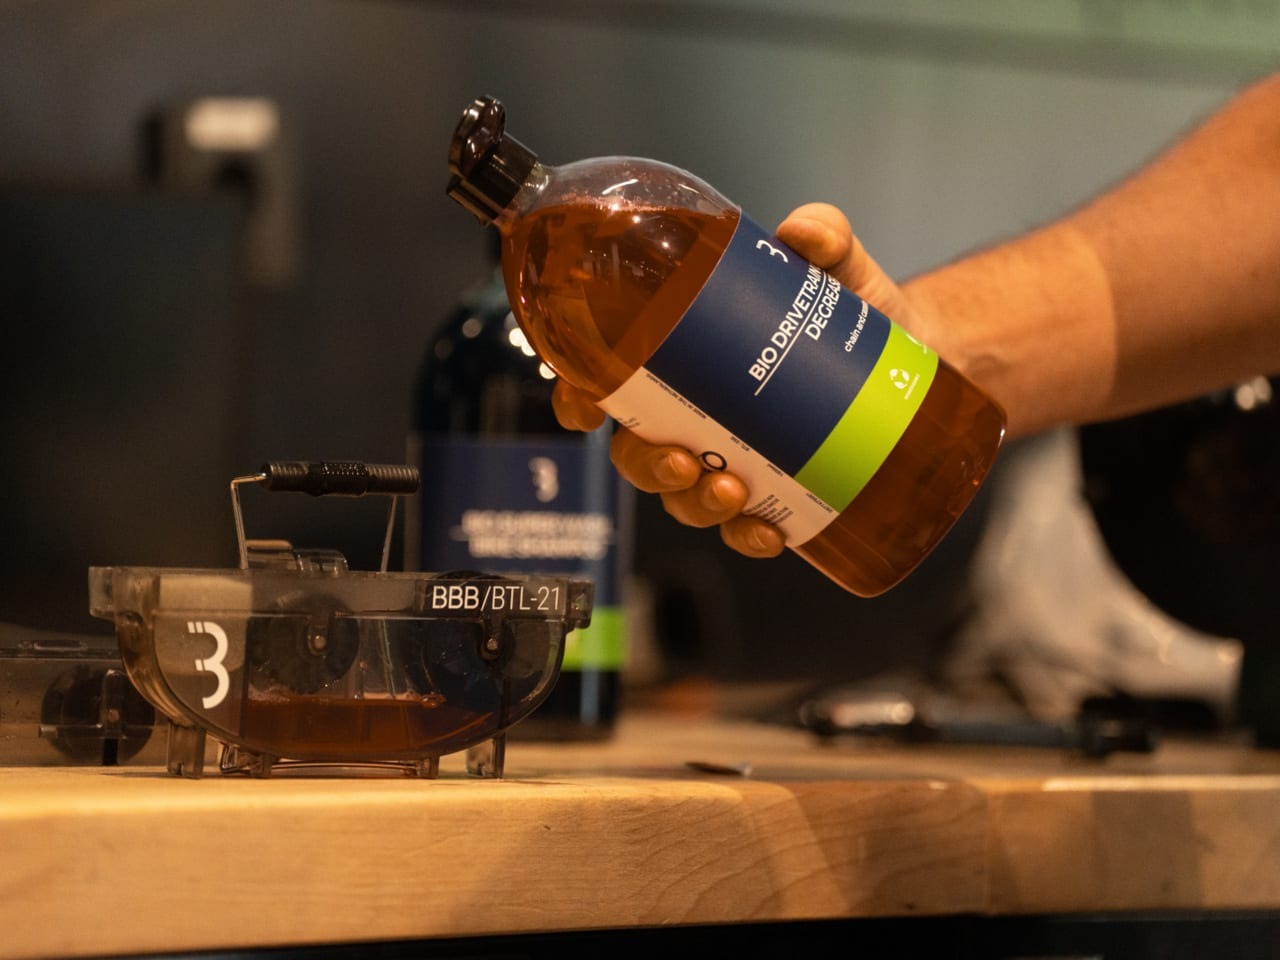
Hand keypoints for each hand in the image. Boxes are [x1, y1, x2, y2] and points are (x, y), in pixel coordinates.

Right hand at [552, 202, 920, 558]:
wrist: (917, 355)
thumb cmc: (855, 309)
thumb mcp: (840, 267)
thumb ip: (825, 236)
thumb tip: (804, 232)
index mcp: (685, 357)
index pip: (612, 380)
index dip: (580, 397)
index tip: (585, 410)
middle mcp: (697, 413)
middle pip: (638, 453)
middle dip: (649, 466)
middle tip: (684, 459)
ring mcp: (733, 457)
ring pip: (684, 497)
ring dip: (695, 503)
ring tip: (731, 488)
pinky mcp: (777, 492)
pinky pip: (745, 529)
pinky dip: (749, 535)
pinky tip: (769, 531)